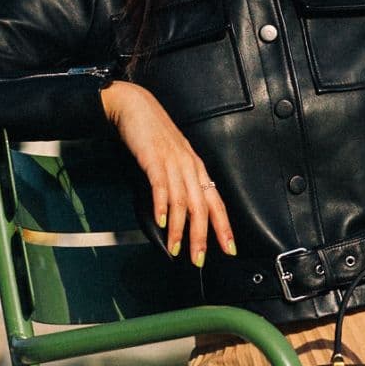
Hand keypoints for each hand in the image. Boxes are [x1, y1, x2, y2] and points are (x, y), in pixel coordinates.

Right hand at [100, 81, 234, 266]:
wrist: (135, 107)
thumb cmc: (154, 135)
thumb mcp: (172, 160)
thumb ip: (177, 184)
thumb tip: (178, 214)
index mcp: (196, 169)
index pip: (216, 202)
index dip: (224, 227)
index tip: (229, 248)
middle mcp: (189, 166)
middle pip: (202, 207)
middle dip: (202, 236)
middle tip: (199, 259)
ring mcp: (172, 161)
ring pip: (182, 201)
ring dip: (179, 228)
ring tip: (176, 248)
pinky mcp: (154, 157)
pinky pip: (161, 185)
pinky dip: (162, 205)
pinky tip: (161, 221)